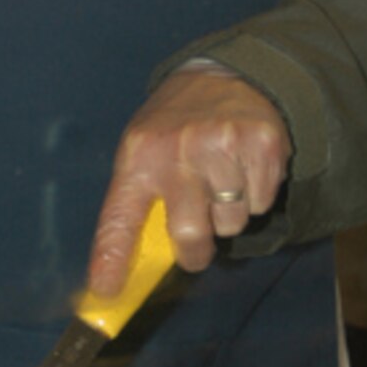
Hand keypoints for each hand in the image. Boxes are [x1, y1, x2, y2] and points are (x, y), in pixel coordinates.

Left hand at [87, 66, 291, 291]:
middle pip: (191, 234)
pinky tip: (243, 167)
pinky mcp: (261, 144)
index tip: (106, 293)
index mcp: (138, 157)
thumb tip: (127, 270)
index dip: (111, 259)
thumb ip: (139, 202)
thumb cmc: (175, 127)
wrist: (223, 73)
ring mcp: (222, 145)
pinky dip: (255, 194)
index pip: (119, 218)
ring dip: (228, 214)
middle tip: (196, 243)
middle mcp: (178, 150)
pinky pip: (261, 202)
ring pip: (232, 223)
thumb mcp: (143, 151)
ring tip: (220, 181)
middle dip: (195, 250)